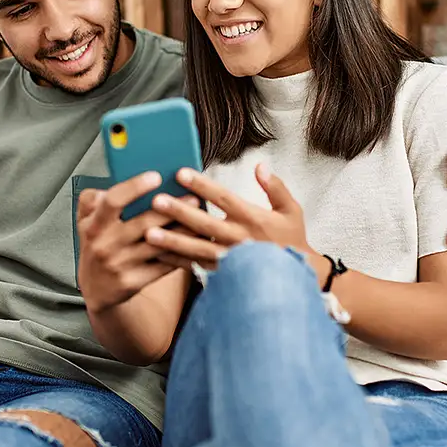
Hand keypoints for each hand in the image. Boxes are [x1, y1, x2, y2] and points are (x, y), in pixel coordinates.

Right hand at [77, 172, 197, 313]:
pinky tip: (195, 245)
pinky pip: (163, 266)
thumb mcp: (84, 222)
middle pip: (143, 223)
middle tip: (193, 198)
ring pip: (158, 245)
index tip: (156, 176)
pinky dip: (181, 255)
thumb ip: (92, 200)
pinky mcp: (133, 282)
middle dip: (171, 209)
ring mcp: (119, 265)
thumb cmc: (95, 247)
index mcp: (93, 225)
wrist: (93, 290)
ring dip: (182, 232)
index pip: (113, 201)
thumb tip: (114, 182)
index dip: (134, 187)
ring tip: (200, 221)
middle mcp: (104, 245)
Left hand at [146, 164, 314, 269]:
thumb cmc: (292, 241)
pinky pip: (197, 268)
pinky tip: (157, 256)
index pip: (224, 198)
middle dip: (179, 212)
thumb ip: (276, 187)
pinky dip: (177, 262)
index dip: (202, 186)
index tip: (181, 173)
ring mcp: (230, 260)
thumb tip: (260, 166)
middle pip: (204, 224)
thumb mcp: (291, 211)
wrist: (298, 280)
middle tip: (156, 201)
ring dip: (172, 242)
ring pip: (196, 249)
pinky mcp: (224, 275)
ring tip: (148, 234)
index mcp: (253, 219)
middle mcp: (239, 239)